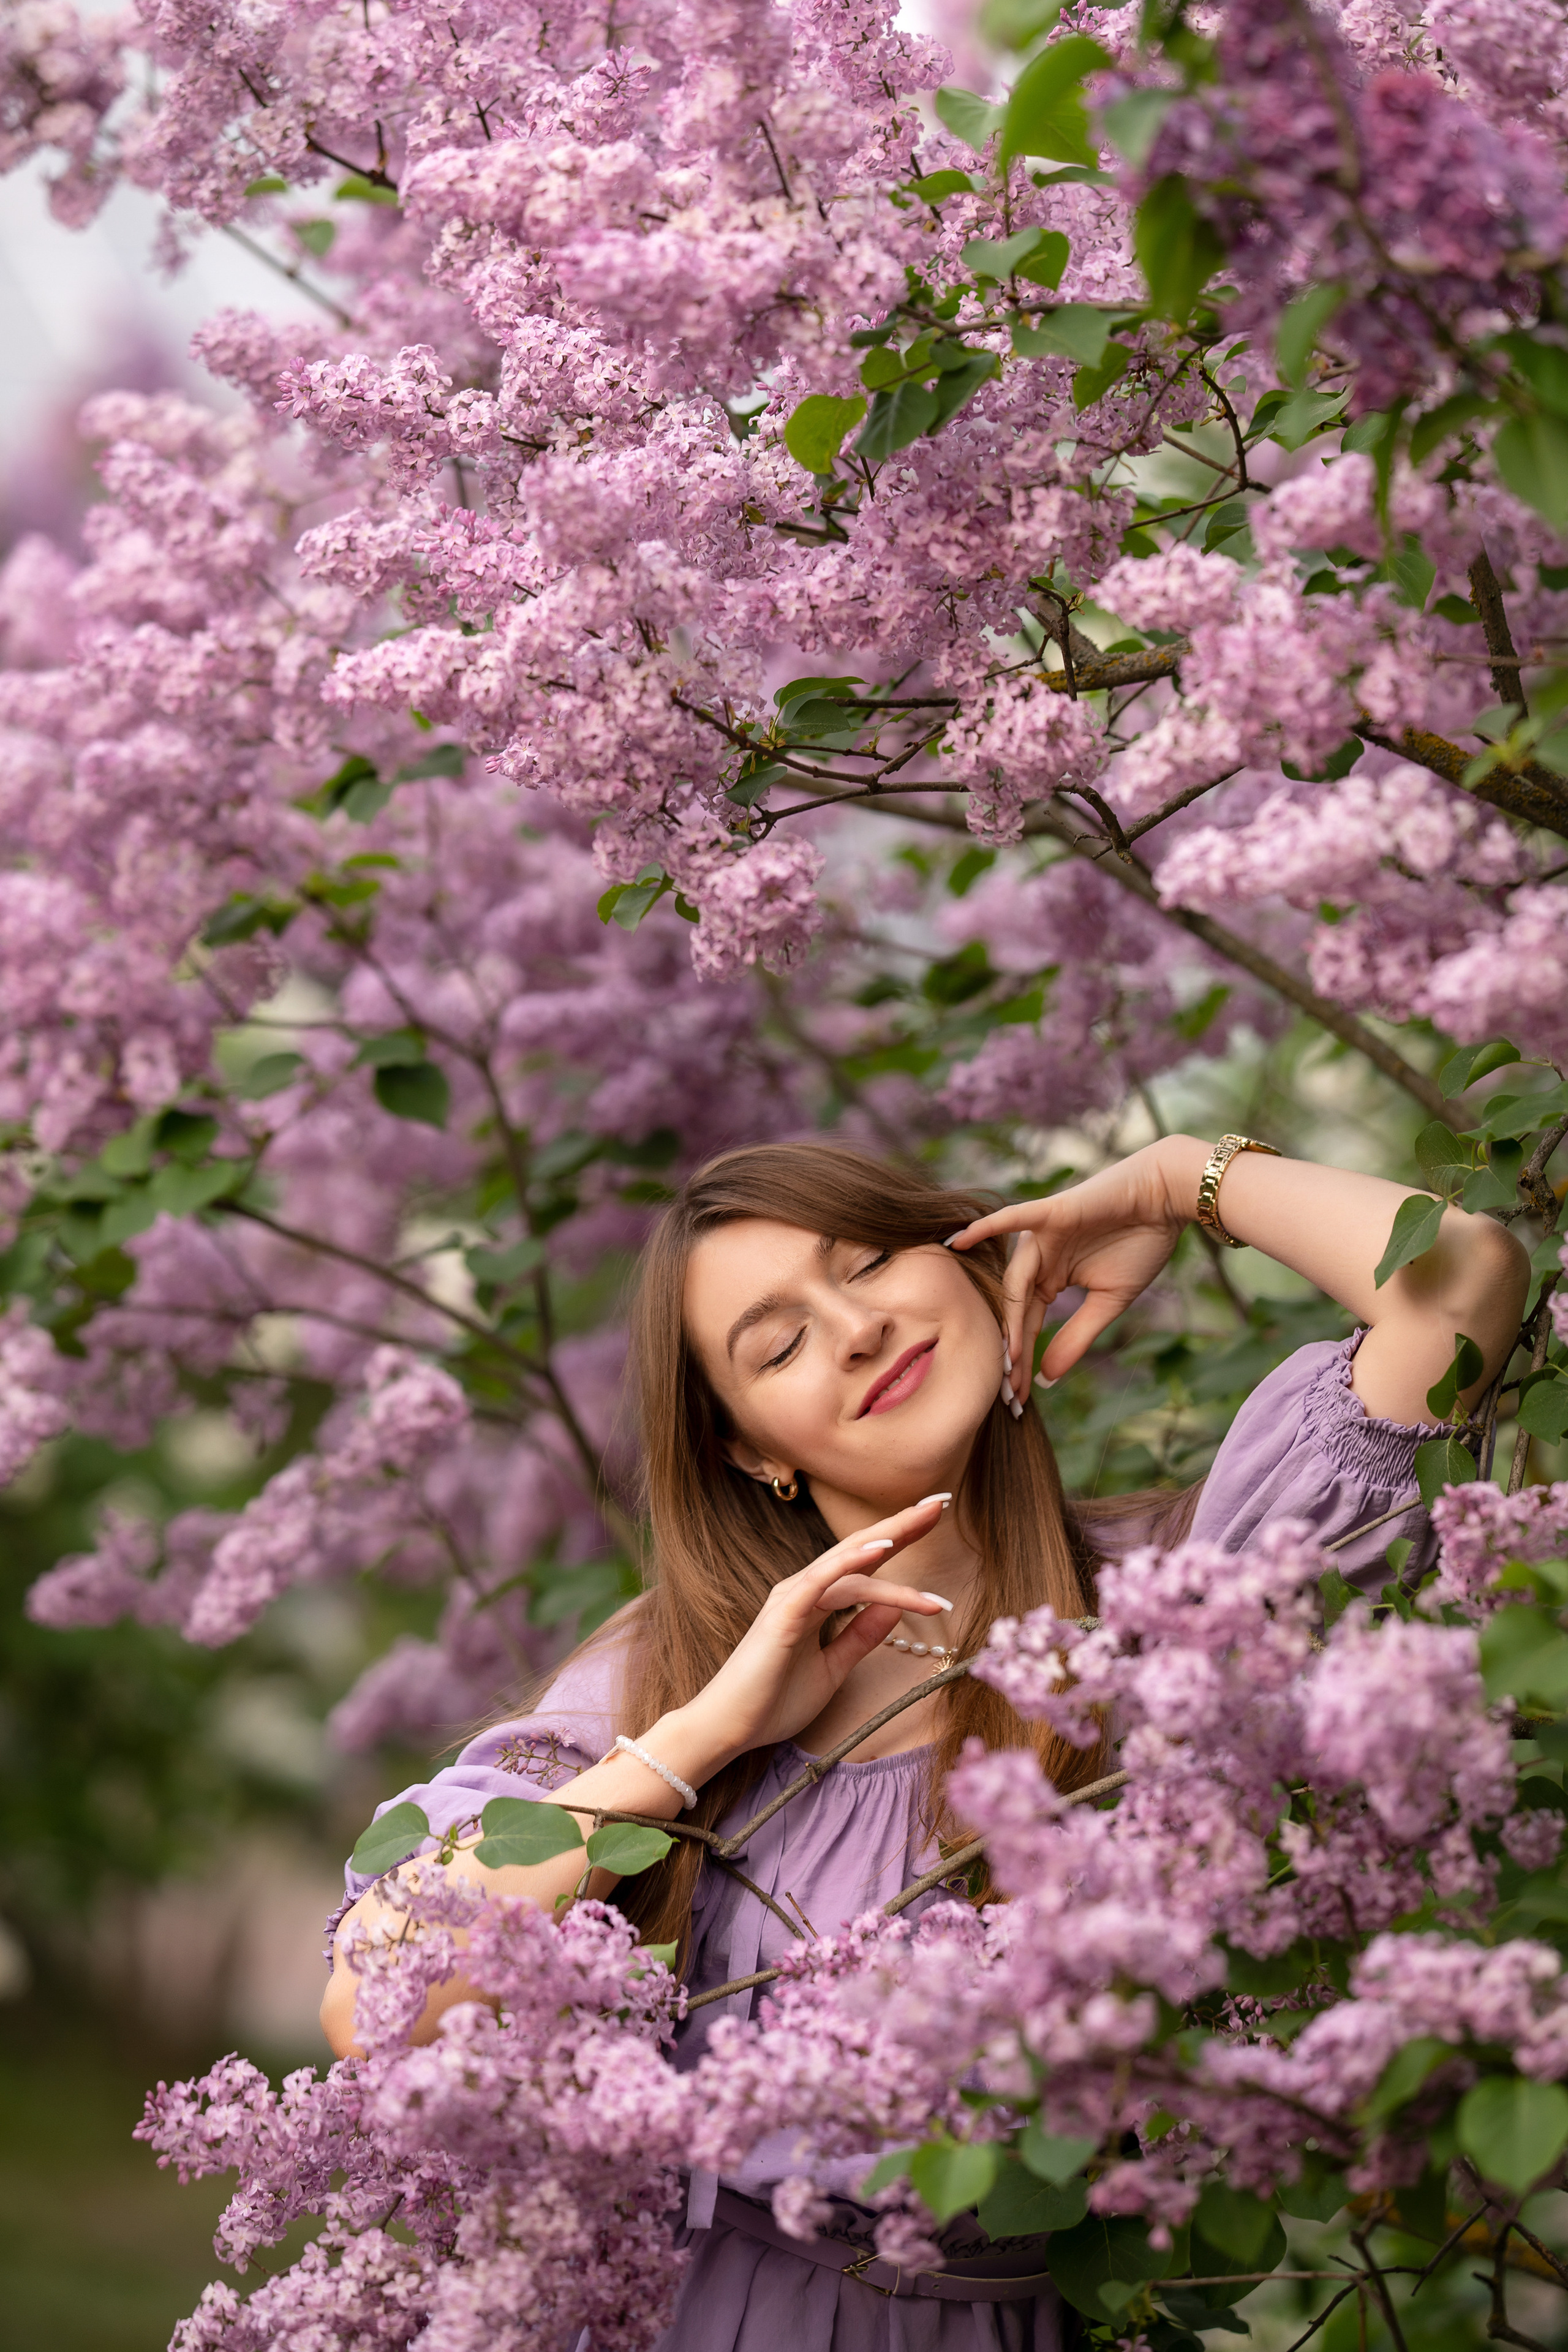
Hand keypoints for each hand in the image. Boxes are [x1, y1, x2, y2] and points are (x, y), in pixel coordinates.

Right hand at [685, 1495, 955, 1766]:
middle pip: (861, 1548)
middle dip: (902, 1524)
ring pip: (849, 1562)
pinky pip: (824, 1580)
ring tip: (925, 1518)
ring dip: (889, 1539)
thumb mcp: (833, 1667)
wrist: (729, 1729)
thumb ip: (861, 1636)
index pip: (866, 1563)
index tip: (935, 1520)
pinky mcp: (784, 1614)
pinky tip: (883, 1549)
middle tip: (941, 1500)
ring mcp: (792, 1598)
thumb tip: (895, 1609)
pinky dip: (853, 1561)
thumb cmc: (773, 1701)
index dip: (901, 1538)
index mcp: (816, 1599)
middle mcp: (804, 1589)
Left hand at [948, 1141, 1190, 1400]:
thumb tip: (1046, 1379)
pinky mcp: (1051, 1212)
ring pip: (1015, 1282)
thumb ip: (1076, 1337)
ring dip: (1011, 1321)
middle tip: (1007, 1395)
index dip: (1021, 1363)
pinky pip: (1012, 1218)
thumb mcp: (1108, 1302)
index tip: (1016, 1401)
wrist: (1166, 1199)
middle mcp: (1038, 1260)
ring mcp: (1040, 1236)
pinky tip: (958, 1240)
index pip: (1026, 1326)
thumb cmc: (1141, 1245)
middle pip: (1013, 1311)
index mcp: (1049, 1280)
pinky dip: (985, 1227)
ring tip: (1009, 1360)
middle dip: (1011, 1354)